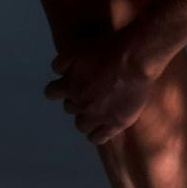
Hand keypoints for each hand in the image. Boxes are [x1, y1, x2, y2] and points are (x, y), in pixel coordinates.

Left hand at [44, 25, 169, 144]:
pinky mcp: (115, 123)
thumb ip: (63, 62)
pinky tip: (101, 129)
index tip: (66, 87)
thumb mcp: (78, 49)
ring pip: (81, 125)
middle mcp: (81, 103)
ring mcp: (98, 116)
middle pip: (69, 108)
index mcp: (69, 85)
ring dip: (85, 119)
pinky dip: (96, 135)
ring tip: (95, 113)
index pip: (51, 93)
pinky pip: (97, 138)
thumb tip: (56, 72)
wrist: (135, 60)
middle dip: (76, 101)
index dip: (58, 90)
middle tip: (88, 94)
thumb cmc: (108, 49)